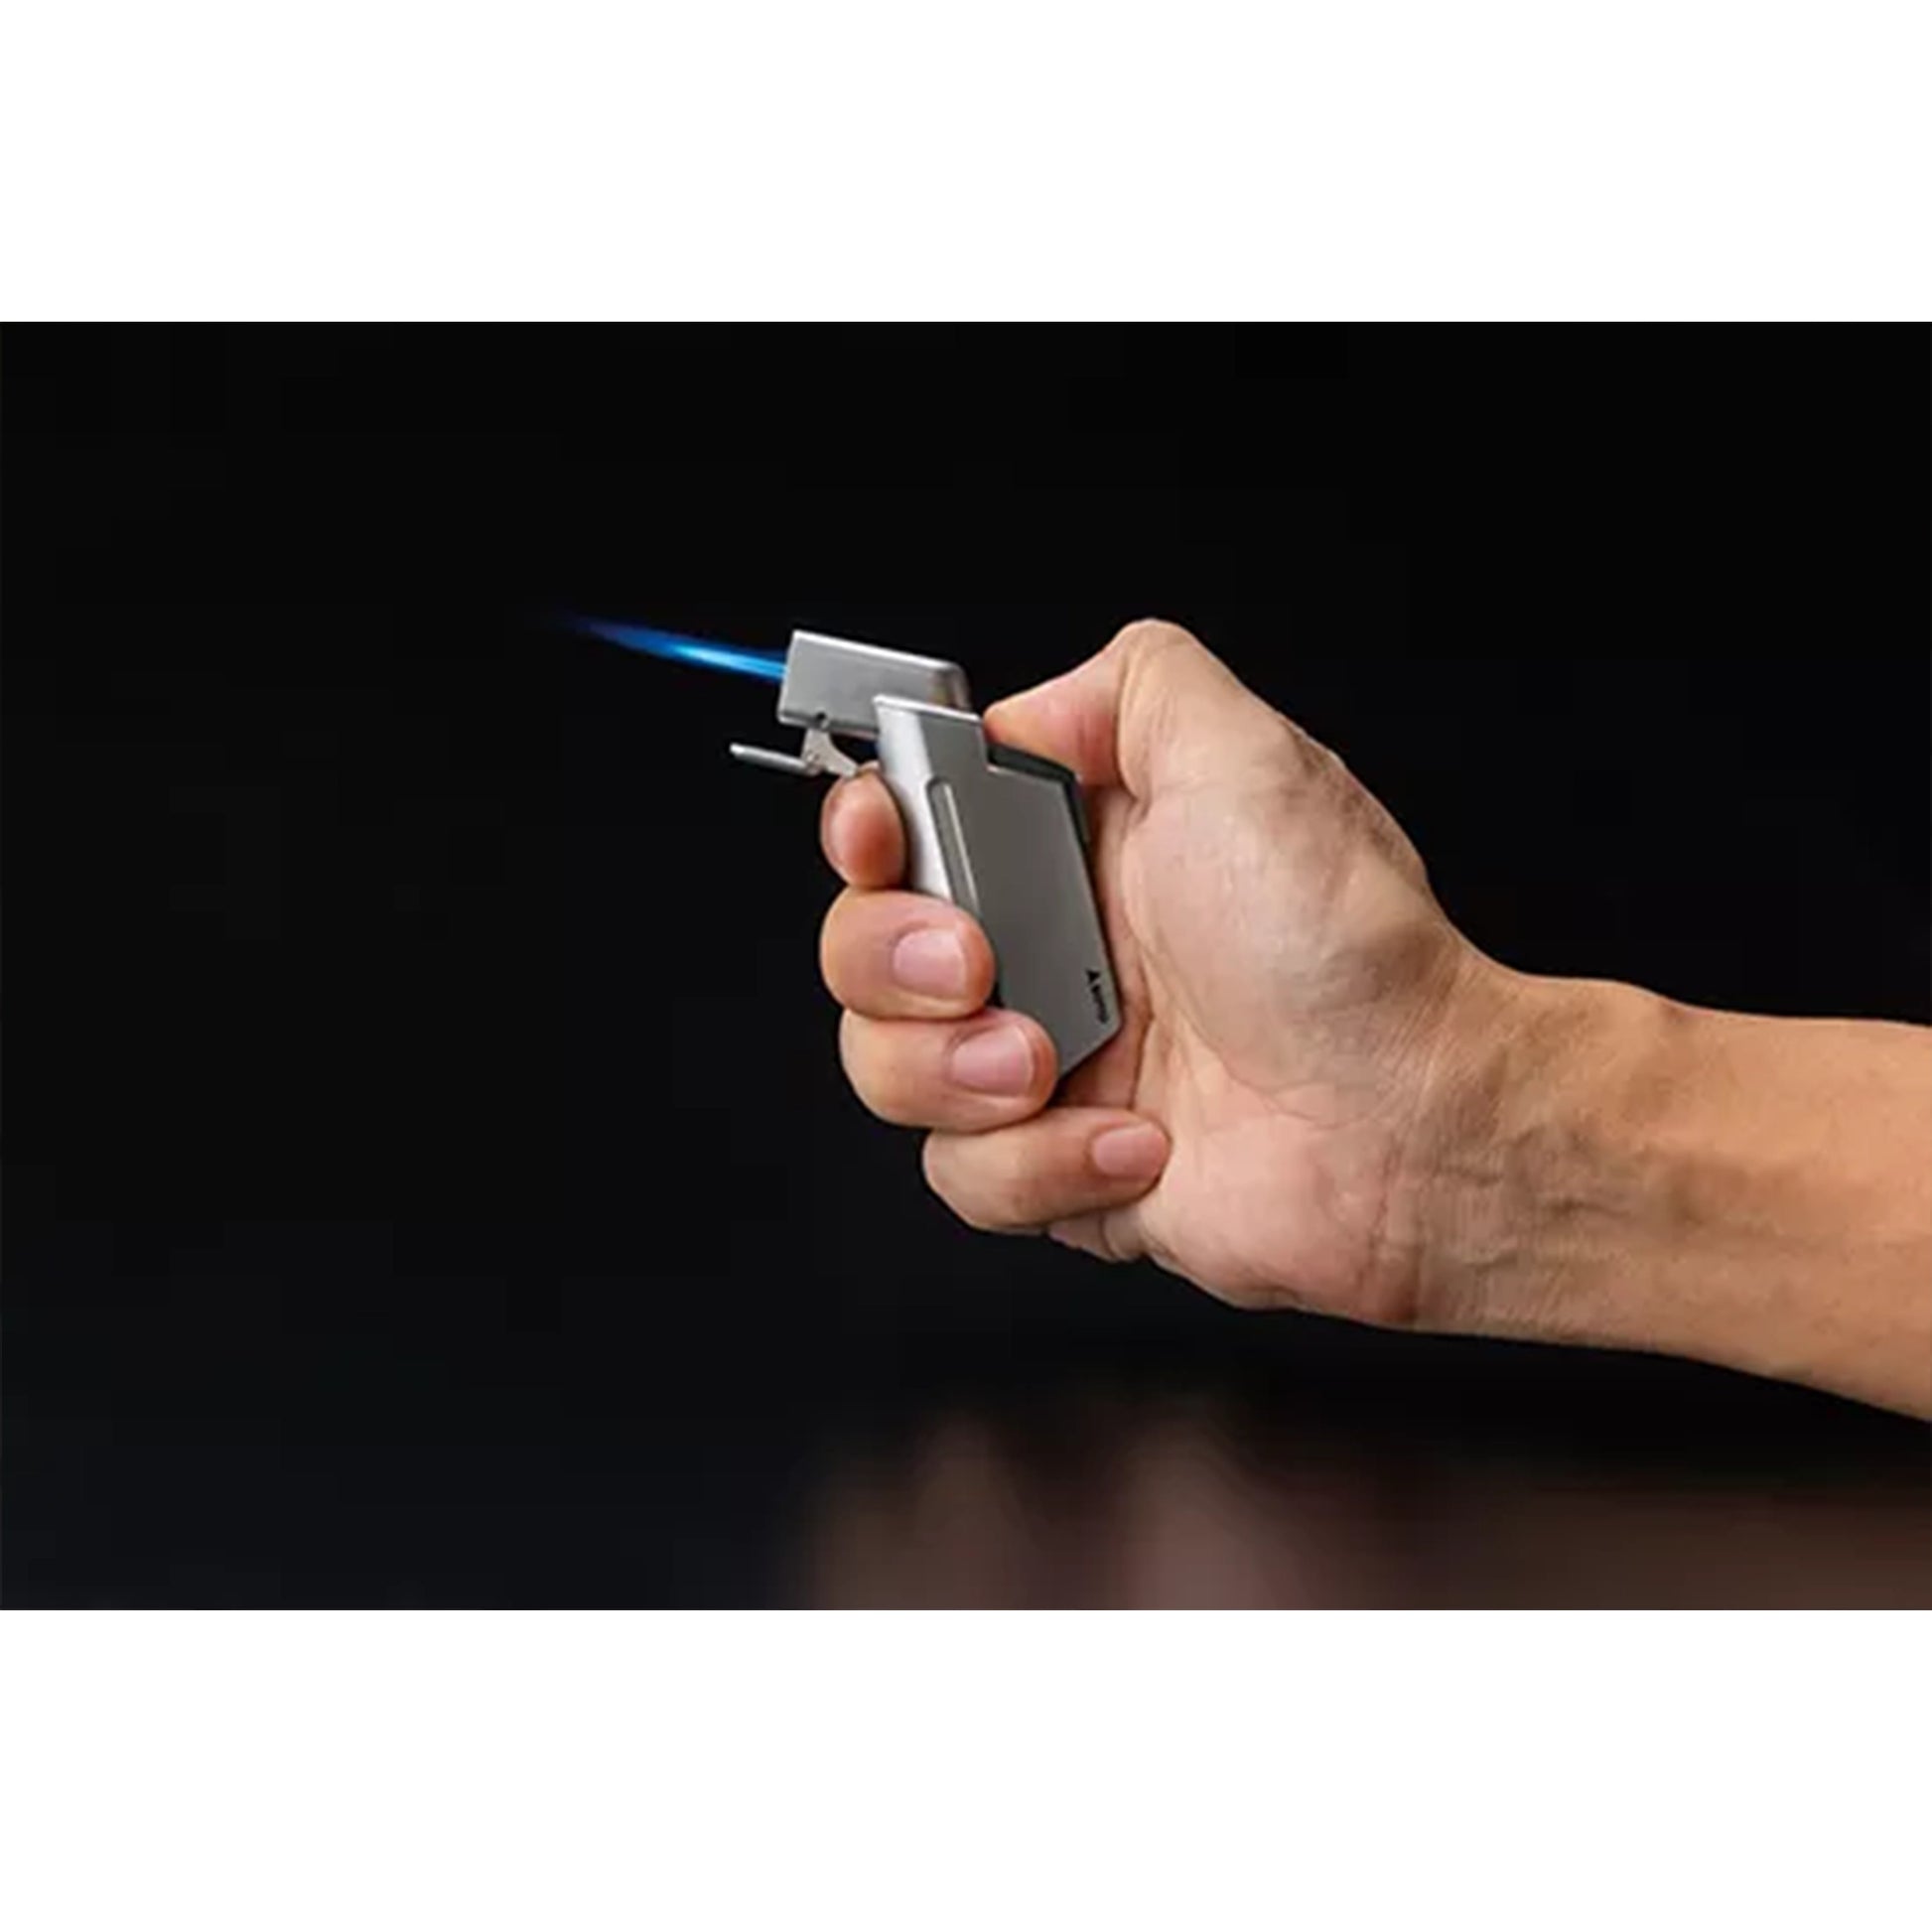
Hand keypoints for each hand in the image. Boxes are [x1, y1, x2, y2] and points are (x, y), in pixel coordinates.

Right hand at [818, 619, 1482, 1326]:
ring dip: (954, 1071)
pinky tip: (1140, 1141)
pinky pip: (965, 1176)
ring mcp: (1044, 1069)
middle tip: (972, 963)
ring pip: (888, 1071)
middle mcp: (1046, 955)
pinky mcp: (1058, 1171)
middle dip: (890, 960)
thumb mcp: (1252, 757)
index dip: (866, 831)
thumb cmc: (1352, 949)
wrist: (1416, 1122)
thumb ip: (1135, 685)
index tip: (878, 839)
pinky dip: (1043, 1166)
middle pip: (864, 951)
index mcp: (1073, 854)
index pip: (906, 828)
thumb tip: (1028, 708)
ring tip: (1053, 1062)